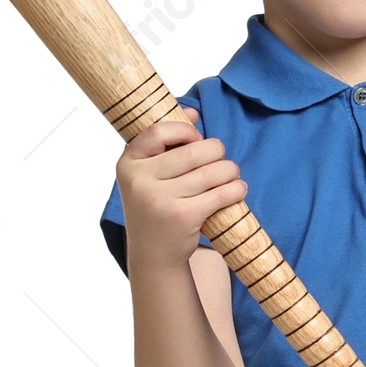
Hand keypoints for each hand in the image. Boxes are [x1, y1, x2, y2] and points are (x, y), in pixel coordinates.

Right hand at [116, 109, 247, 271]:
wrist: (152, 255)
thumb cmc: (155, 208)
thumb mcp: (148, 176)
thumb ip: (165, 144)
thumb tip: (192, 112)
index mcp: (128, 165)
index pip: (158, 131)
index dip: (184, 131)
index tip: (196, 140)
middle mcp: (140, 181)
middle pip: (194, 151)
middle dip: (216, 152)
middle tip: (221, 161)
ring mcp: (160, 200)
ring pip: (212, 171)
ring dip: (230, 171)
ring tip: (232, 175)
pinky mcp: (183, 217)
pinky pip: (221, 194)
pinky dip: (236, 189)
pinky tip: (237, 190)